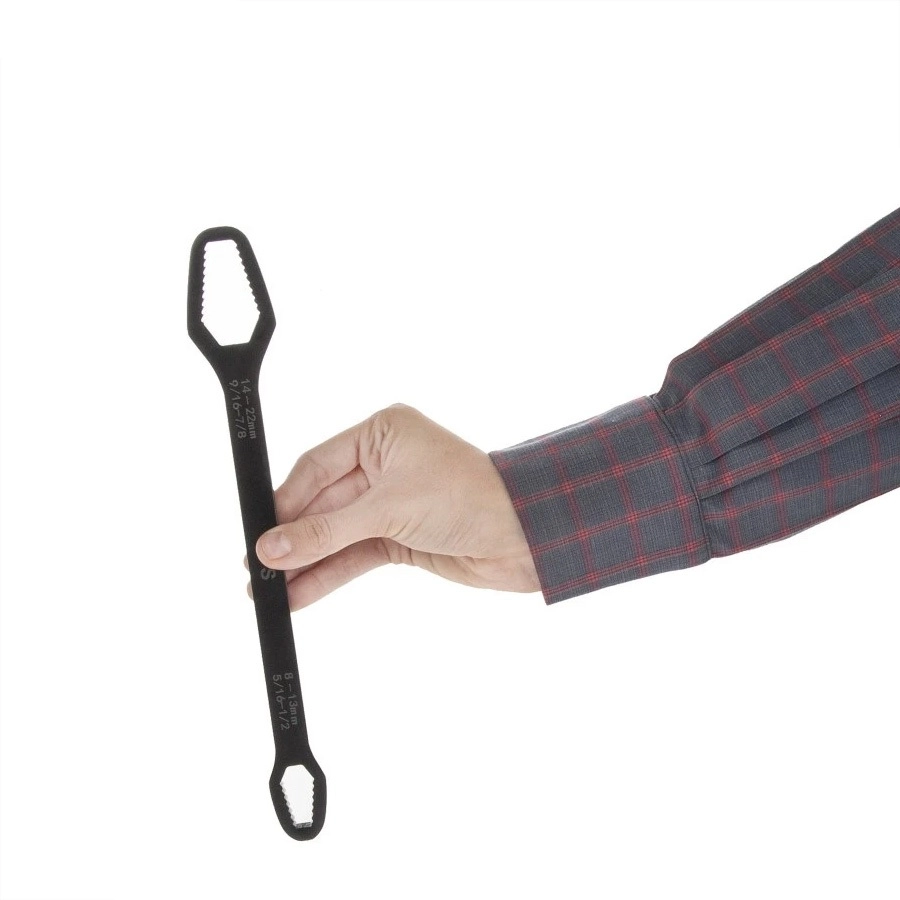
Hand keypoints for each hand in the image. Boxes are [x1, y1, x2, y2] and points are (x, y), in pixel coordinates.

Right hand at [245, 403, 540, 609]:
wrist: (526, 536)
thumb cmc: (470, 497)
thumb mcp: (389, 509)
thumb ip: (326, 531)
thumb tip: (272, 547)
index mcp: (381, 433)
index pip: (316, 466)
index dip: (285, 503)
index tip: (257, 534)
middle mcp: (384, 464)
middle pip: (322, 504)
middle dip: (292, 539)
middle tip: (257, 569)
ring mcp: (393, 502)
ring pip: (337, 534)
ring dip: (306, 562)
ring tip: (269, 591)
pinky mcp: (402, 536)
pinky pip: (356, 555)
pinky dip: (330, 574)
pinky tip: (301, 593)